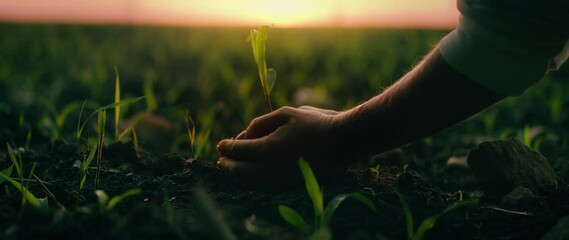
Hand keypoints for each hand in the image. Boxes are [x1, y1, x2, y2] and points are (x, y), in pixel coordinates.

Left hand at [217, 106, 348, 188]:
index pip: (240, 150)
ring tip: (230, 169)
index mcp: (270, 148)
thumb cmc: (316, 123)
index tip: (221, 145)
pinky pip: (265, 187)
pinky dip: (252, 182)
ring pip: (251, 183)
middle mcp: (273, 168)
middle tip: (220, 159)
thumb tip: (245, 135)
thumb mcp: (286, 113)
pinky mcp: (291, 186)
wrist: (343, 142)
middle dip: (228, 165)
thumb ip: (261, 123)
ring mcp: (282, 180)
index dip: (228, 147)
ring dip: (238, 176)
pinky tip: (249, 177)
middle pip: (241, 171)